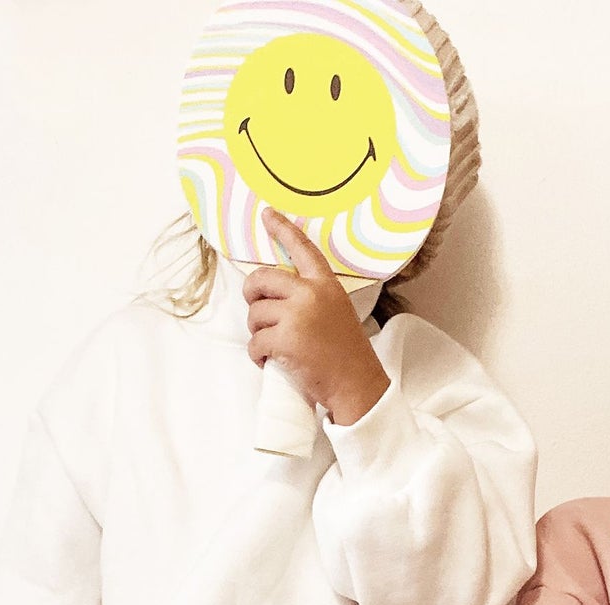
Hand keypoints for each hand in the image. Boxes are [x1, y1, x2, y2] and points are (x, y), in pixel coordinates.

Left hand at [244, 212, 390, 425]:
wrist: (357, 386)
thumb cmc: (347, 355)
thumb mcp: (338, 312)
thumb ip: (312, 296)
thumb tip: (277, 294)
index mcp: (325, 285)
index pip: (302, 249)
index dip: (282, 229)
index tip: (268, 214)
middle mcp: (310, 295)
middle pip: (262, 279)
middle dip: (252, 295)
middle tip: (259, 312)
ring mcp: (296, 316)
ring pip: (255, 314)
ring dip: (258, 332)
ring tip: (274, 346)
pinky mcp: (284, 340)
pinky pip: (255, 342)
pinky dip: (258, 355)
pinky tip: (271, 361)